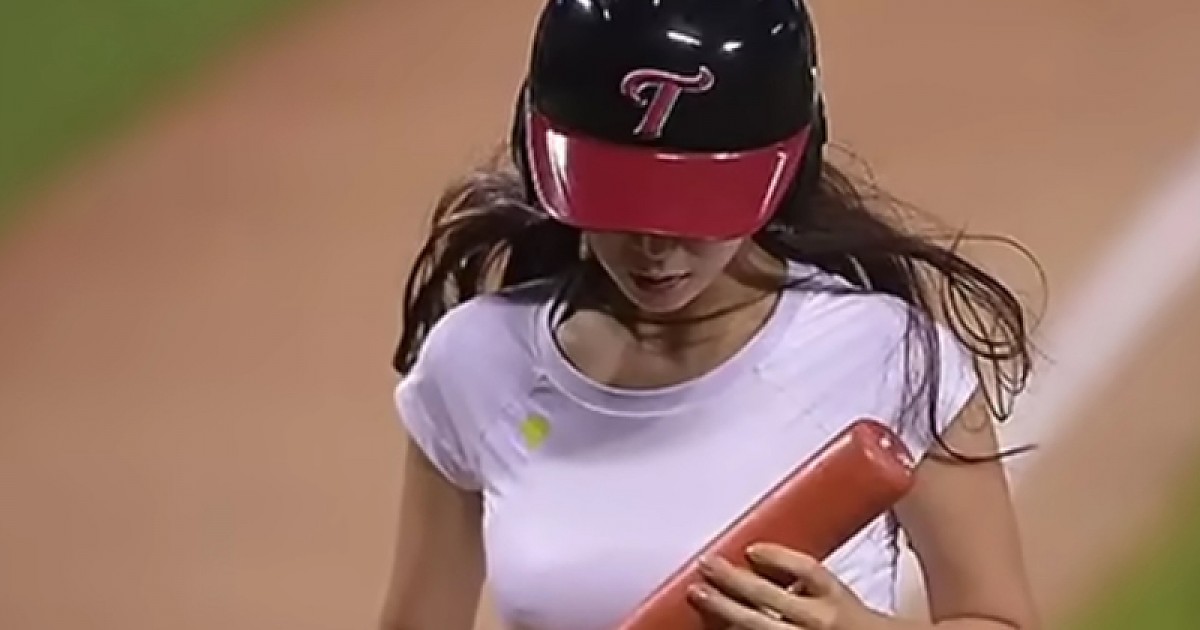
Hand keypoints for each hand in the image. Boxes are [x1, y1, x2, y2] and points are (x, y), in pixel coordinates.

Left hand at [686, 543, 885, 628]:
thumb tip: (757, 557)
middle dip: (733, 580)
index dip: (778, 557)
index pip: (806, 570)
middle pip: (769, 597)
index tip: (751, 549)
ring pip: (757, 625)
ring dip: (724, 609)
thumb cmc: (848, 619)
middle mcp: (820, 620)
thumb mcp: (834, 591)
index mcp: (834, 595)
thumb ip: (803, 578)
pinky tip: (718, 625)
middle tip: (708, 564)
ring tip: (699, 593)